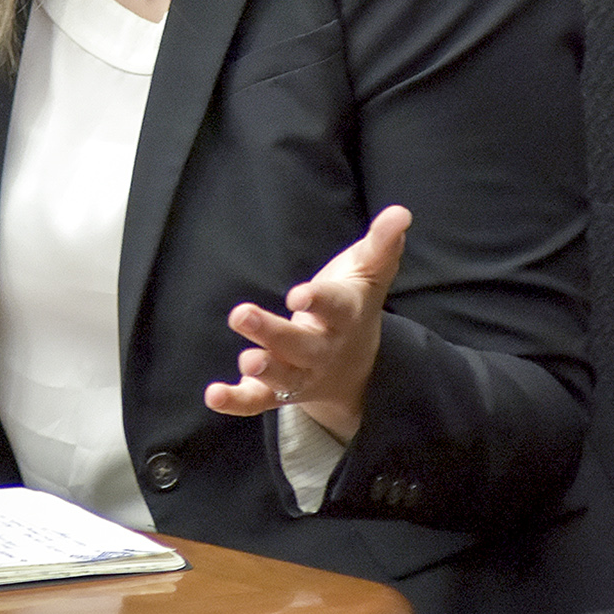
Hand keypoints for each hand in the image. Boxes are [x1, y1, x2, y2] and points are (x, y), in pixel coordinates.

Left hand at [203, 204, 411, 443]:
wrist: (356, 369)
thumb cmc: (352, 306)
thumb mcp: (369, 274)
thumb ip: (381, 244)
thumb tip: (400, 213)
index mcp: (344, 316)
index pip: (333, 308)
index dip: (318, 301)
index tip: (298, 295)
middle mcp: (322, 349)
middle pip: (299, 345)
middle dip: (272, 332)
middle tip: (241, 314)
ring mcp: (300, 374)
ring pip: (282, 377)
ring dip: (263, 369)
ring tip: (245, 359)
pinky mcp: (276, 392)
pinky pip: (256, 401)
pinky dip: (236, 401)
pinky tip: (213, 394)